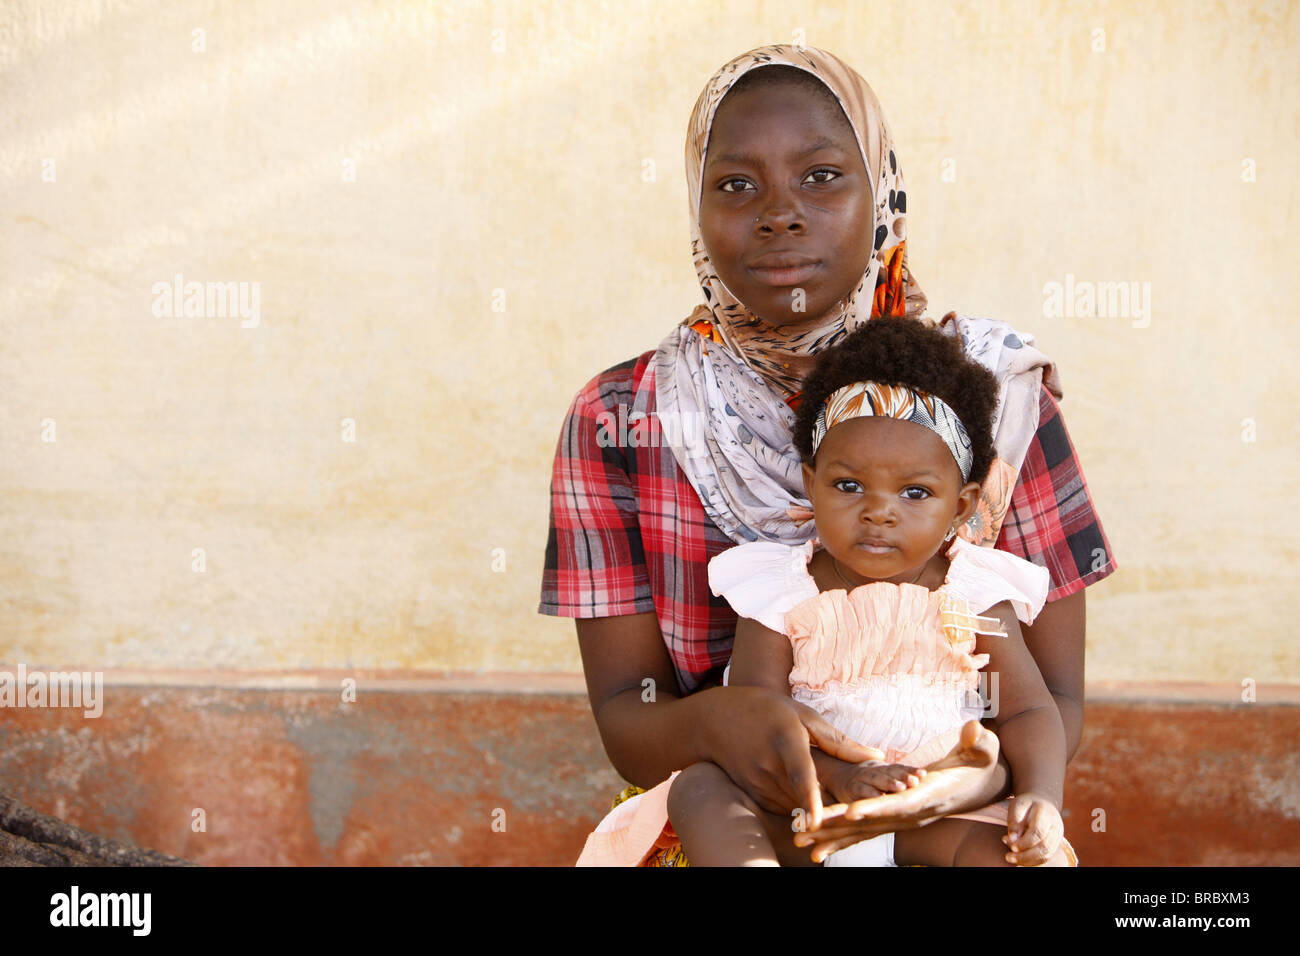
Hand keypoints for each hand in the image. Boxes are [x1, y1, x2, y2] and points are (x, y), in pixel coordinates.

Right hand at [698, 686, 883, 829]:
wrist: (714, 720)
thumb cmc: (765, 710)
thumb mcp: (802, 714)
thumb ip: (838, 740)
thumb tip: (876, 755)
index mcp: (785, 740)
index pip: (801, 773)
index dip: (810, 798)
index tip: (820, 819)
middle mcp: (769, 765)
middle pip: (805, 796)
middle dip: (832, 805)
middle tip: (861, 805)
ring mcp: (758, 782)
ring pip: (797, 805)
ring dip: (817, 806)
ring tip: (836, 796)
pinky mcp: (753, 794)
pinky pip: (784, 806)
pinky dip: (798, 803)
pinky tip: (807, 793)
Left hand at [794, 720, 1000, 861]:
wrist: (981, 785)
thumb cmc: (981, 763)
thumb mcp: (984, 749)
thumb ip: (978, 741)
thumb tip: (971, 729)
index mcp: (929, 796)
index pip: (899, 804)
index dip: (876, 808)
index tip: (851, 811)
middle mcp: (912, 813)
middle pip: (872, 822)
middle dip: (838, 826)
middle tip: (807, 831)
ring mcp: (903, 819)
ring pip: (863, 830)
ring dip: (832, 836)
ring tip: (801, 843)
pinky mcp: (895, 819)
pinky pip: (866, 831)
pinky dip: (841, 838)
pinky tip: (818, 847)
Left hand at [1004, 791, 1062, 865]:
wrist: (1041, 802)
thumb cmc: (1026, 805)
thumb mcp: (1017, 806)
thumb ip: (1014, 822)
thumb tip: (1012, 839)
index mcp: (1046, 814)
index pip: (1038, 832)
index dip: (1025, 842)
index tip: (1011, 845)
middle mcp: (1055, 827)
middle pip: (1044, 846)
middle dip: (1026, 855)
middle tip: (1008, 857)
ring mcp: (1057, 837)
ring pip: (1046, 855)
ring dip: (1028, 860)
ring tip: (1011, 858)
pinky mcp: (1055, 845)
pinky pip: (1045, 858)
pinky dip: (1032, 861)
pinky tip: (1019, 860)